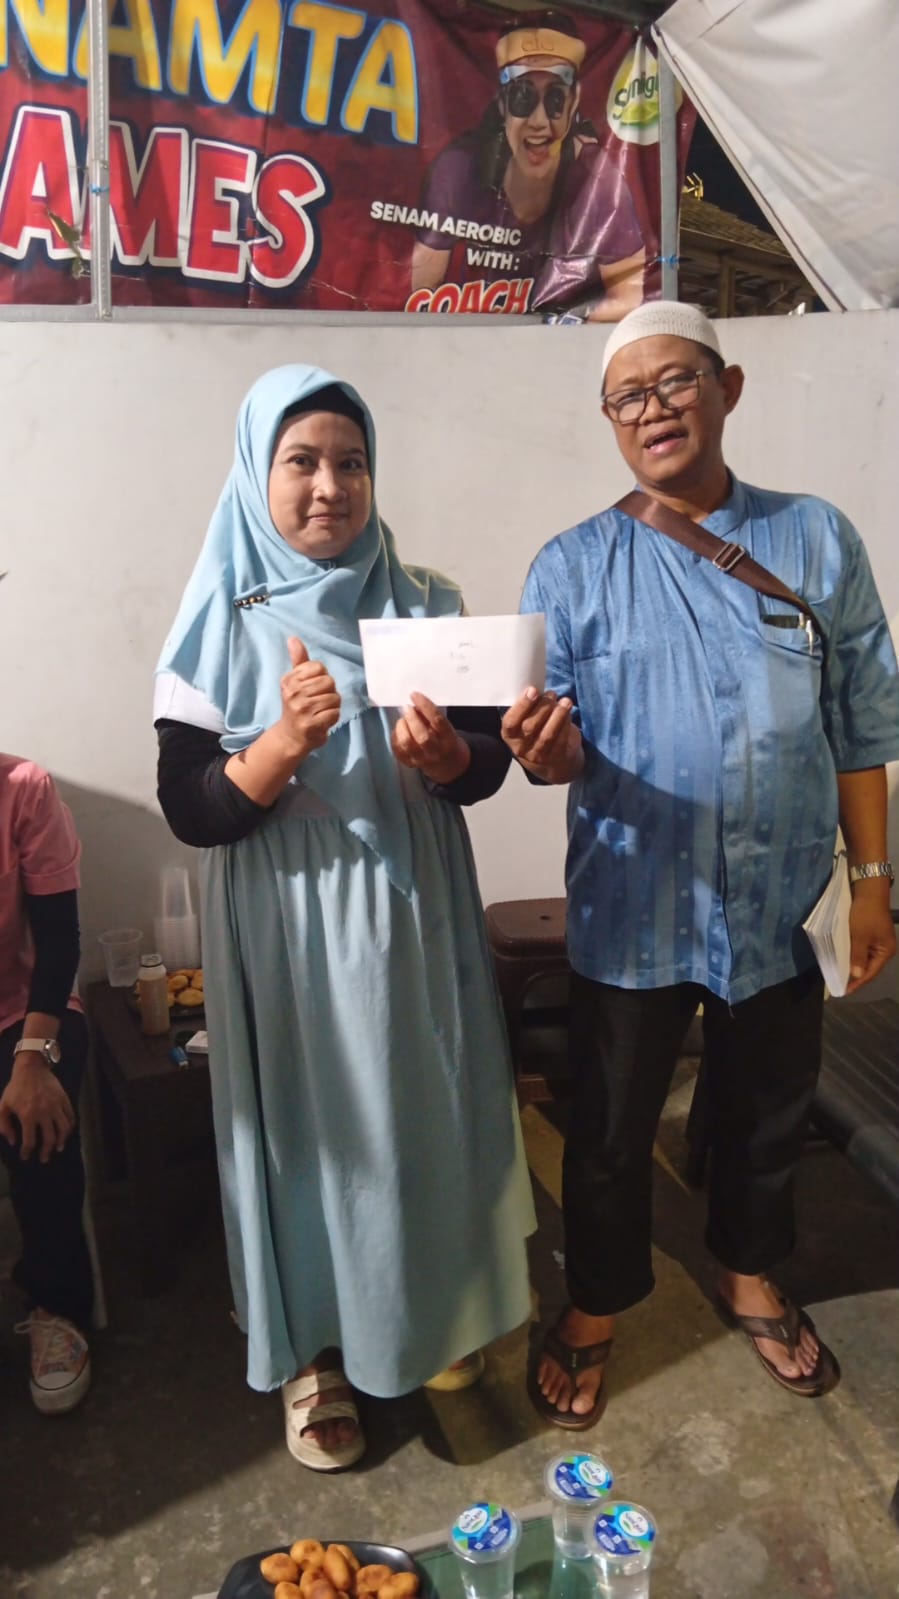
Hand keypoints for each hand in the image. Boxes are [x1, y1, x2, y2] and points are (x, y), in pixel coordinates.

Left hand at [0, 1058, 74, 1161]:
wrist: (31, 1067)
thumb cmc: (16, 1087)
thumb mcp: (3, 1105)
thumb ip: (3, 1125)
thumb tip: (12, 1141)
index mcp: (28, 1115)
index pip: (30, 1141)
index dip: (27, 1152)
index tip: (26, 1157)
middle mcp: (44, 1113)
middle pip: (50, 1138)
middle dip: (46, 1152)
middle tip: (44, 1158)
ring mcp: (56, 1106)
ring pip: (63, 1129)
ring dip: (61, 1141)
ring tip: (58, 1148)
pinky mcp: (64, 1099)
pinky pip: (71, 1116)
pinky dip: (70, 1127)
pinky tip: (66, 1132)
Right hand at [278, 636, 340, 758]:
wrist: (290, 736)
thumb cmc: (296, 705)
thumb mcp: (295, 682)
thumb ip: (298, 660)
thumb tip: (293, 638)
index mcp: (289, 680)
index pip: (319, 667)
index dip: (322, 677)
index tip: (313, 688)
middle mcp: (293, 693)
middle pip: (329, 682)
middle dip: (329, 692)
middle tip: (318, 702)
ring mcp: (302, 710)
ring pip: (334, 698)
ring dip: (332, 706)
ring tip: (320, 711)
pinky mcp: (311, 725)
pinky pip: (335, 713)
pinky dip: (332, 718)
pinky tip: (322, 721)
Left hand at [391, 694, 470, 783]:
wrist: (445, 763)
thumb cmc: (443, 737)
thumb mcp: (444, 725)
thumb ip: (431, 716)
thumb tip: (413, 704)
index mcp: (448, 738)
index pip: (438, 721)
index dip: (425, 706)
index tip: (414, 695)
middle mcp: (436, 751)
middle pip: (422, 737)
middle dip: (412, 718)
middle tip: (407, 708)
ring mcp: (421, 759)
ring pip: (407, 743)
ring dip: (401, 727)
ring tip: (403, 720)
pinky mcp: (408, 763)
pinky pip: (397, 748)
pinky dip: (395, 735)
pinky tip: (399, 730)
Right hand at [501, 688, 582, 782]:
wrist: (551, 760)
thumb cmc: (536, 732)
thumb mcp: (525, 720)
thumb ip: (527, 707)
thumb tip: (536, 687)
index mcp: (509, 735)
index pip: (510, 722)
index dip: (522, 705)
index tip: (533, 690)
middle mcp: (520, 748)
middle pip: (530, 726)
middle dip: (542, 707)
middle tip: (551, 694)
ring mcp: (538, 755)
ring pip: (547, 734)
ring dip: (558, 715)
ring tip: (565, 701)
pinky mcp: (555, 757)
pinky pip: (561, 739)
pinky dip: (566, 723)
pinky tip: (568, 711)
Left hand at [845, 883, 896, 992]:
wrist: (868, 889)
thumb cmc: (865, 913)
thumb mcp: (859, 936)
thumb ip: (857, 956)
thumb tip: (856, 975)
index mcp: (886, 951)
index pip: (870, 972)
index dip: (857, 982)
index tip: (843, 990)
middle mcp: (883, 948)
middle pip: (868, 967)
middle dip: (854, 975)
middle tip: (838, 984)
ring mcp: (876, 941)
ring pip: (863, 958)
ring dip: (851, 965)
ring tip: (837, 975)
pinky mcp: (869, 934)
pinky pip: (860, 949)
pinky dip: (851, 955)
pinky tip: (841, 959)